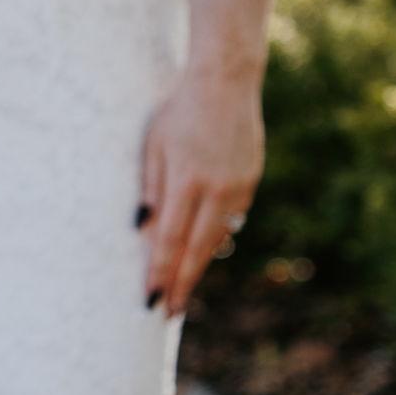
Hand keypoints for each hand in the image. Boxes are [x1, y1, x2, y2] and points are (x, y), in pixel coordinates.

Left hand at [139, 64, 263, 315]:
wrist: (226, 82)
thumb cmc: (178, 111)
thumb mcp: (153, 146)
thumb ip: (151, 190)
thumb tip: (143, 232)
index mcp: (188, 180)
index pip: (170, 240)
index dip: (161, 273)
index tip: (151, 299)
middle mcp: (218, 189)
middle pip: (197, 249)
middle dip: (182, 283)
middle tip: (169, 311)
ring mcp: (240, 187)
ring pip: (217, 238)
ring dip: (198, 265)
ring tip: (181, 289)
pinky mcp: (251, 181)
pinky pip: (230, 220)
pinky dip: (214, 238)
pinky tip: (200, 252)